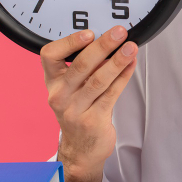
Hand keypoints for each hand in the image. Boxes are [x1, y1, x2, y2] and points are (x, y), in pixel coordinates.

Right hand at [41, 26, 137, 181]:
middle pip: (81, 65)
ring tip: (131, 47)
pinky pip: (111, 94)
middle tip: (119, 32)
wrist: (81, 149)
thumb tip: (109, 41)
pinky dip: (123, 77)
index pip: (49, 56)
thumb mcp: (73, 88)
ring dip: (117, 61)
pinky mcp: (93, 120)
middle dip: (103, 46)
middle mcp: (60, 95)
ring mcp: (75, 110)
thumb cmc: (78, 111)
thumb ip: (85, 67)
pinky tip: (131, 64)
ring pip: (98, 80)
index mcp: (53, 82)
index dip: (68, 42)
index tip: (88, 33)